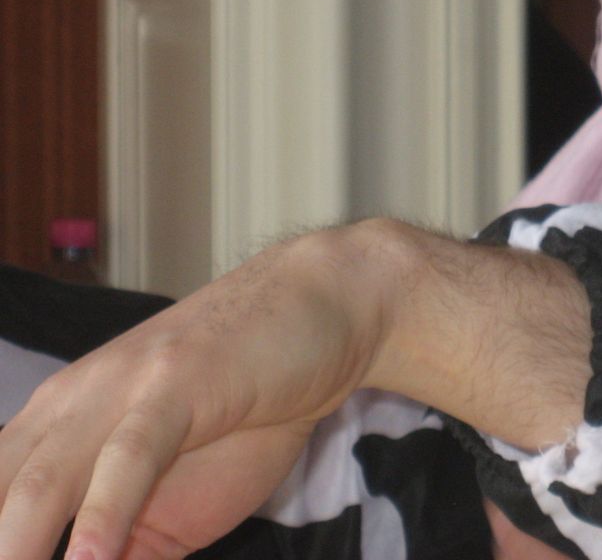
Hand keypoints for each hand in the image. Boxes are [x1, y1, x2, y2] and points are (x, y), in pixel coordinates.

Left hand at [0, 219, 589, 559]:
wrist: (327, 308)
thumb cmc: (253, 405)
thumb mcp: (178, 498)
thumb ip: (126, 546)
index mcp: (54, 429)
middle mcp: (67, 406)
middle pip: (0, 493)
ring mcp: (121, 388)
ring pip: (42, 479)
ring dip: (16, 542)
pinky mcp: (177, 382)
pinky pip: (129, 453)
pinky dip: (102, 510)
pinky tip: (90, 557)